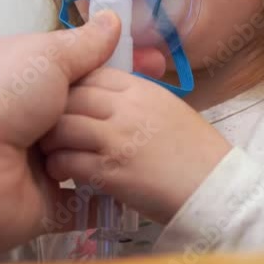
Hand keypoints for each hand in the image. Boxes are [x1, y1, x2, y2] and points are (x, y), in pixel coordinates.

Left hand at [0, 11, 133, 252]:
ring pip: (90, 150)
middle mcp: (29, 120)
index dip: (112, 66)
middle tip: (161, 88)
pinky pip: (85, 196)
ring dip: (111, 141)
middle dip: (119, 102)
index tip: (154, 61)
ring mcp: (36, 162)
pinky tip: (139, 169)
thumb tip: (111, 21)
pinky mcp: (45, 202)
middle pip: (87, 110)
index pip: (78, 71)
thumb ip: (83, 44)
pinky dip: (106, 187)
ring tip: (143, 131)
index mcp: (24, 79)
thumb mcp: (43, 55)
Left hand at [39, 68, 232, 224]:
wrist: (214, 190)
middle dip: (55, 111)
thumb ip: (132, 94)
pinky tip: (63, 173)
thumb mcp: (166, 107)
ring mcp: (117, 139)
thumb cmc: (194, 151)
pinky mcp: (109, 172)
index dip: (75, 85)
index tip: (66, 101)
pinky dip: (59, 167)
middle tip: (48, 127)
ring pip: (64, 126)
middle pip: (72, 96)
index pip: (94, 73)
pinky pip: (67, 161)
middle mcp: (126, 108)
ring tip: (55, 152)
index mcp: (141, 89)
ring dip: (53, 141)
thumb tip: (103, 84)